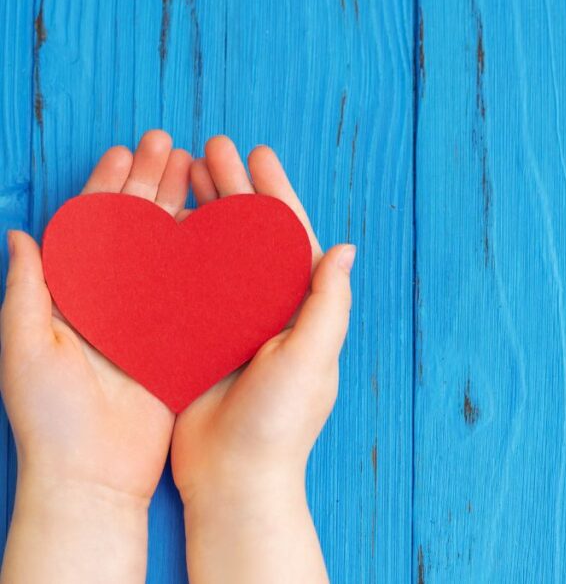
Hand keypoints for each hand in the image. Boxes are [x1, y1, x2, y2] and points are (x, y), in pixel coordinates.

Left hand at [0, 130, 191, 581]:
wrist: (91, 476)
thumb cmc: (48, 417)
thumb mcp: (25, 347)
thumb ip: (25, 290)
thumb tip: (21, 233)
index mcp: (72, 295)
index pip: (91, 226)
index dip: (107, 185)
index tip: (126, 151)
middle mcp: (113, 300)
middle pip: (135, 227)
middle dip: (150, 182)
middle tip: (170, 144)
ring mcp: (149, 319)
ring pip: (168, 250)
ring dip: (181, 208)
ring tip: (199, 170)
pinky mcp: (179, 342)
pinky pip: (194, 292)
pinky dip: (206, 258)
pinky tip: (221, 230)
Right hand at [170, 136, 353, 582]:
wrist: (235, 480)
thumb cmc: (280, 423)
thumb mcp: (311, 359)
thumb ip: (327, 303)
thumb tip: (345, 247)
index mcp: (302, 307)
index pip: (290, 236)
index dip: (275, 192)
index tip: (257, 153)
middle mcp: (269, 308)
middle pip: (250, 234)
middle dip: (233, 189)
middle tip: (209, 147)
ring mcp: (232, 321)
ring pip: (217, 251)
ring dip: (204, 211)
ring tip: (183, 171)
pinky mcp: (199, 339)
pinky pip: (187, 284)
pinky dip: (176, 252)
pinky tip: (158, 225)